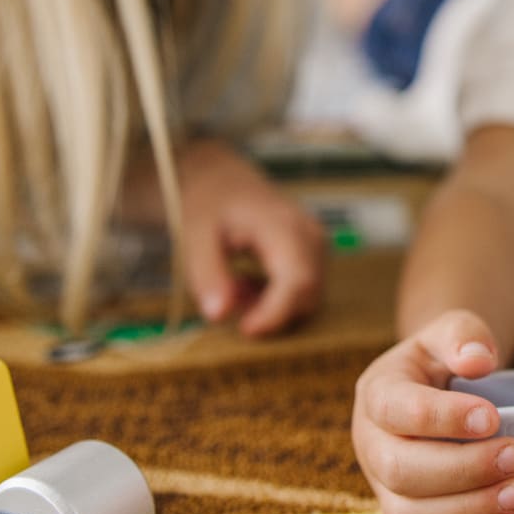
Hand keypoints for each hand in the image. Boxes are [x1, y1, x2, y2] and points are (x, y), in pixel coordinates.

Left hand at [177, 140, 324, 336]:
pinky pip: (305, 292)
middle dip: (269, 311)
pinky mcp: (316, 255)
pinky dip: (276, 298)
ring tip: (236, 285)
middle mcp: (310, 234)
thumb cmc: (210, 205)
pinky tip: (249, 282)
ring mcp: (318, 245)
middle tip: (229, 296)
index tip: (244, 330)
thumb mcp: (195, 236)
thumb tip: (219, 315)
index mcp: (282, 224)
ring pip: (307, 298)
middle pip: (307, 295)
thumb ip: (208, 275)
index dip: (275, 313)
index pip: (297, 280)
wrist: (224, 183)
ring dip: (271, 305)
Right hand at [352, 311, 513, 513]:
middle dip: (466, 469)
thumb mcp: (451, 331)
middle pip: (402, 470)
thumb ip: (463, 336)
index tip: (493, 417)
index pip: (398, 410)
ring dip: (470, 512)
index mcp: (377, 395)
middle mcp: (373, 446)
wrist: (433, 389)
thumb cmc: (442, 360)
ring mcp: (385, 488)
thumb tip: (480, 360)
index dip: (445, 418)